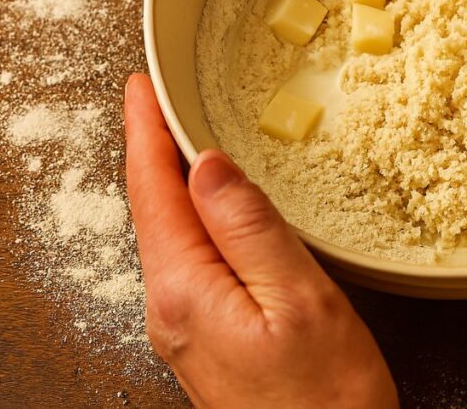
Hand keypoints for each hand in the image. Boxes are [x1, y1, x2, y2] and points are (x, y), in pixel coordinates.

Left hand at [123, 73, 396, 407]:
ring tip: (182, 142)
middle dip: (153, 151)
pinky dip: (194, 220)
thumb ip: (249, 230)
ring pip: (170, 236)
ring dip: (172, 183)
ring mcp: (185, 329)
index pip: (154, 191)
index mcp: (187, 291)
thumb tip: (209, 168)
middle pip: (153, 211)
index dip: (146, 133)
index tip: (140, 88)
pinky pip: (188, 261)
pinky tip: (211, 211)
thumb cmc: (326, 399)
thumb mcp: (300, 299)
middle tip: (159, 102)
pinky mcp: (206, 340)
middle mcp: (172, 311)